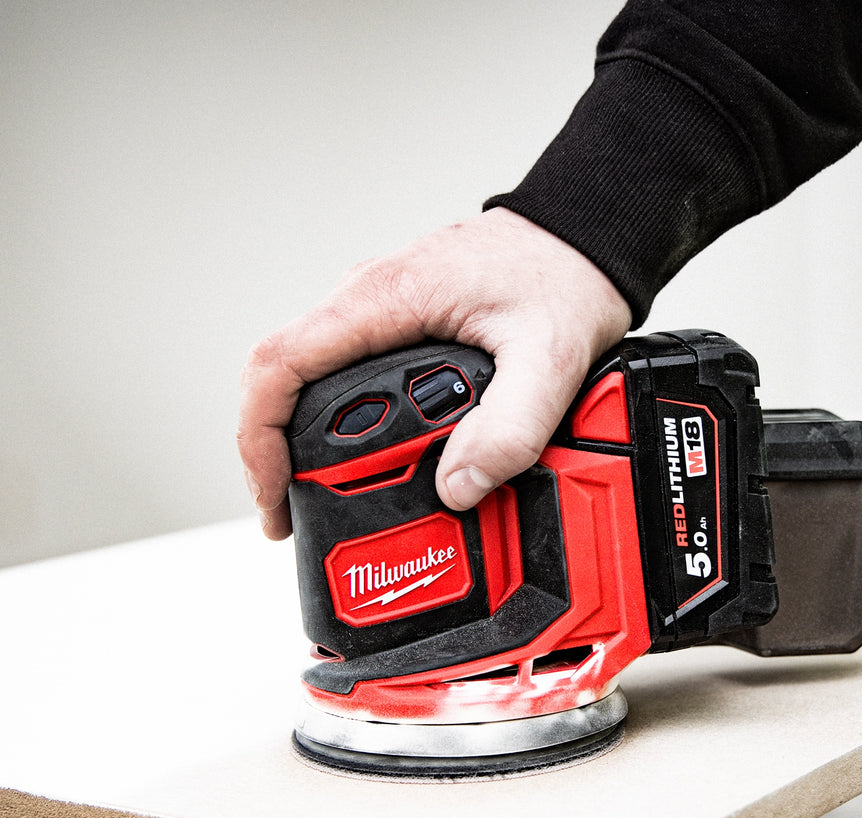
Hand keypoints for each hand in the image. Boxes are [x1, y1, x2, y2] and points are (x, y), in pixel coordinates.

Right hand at [237, 208, 631, 538]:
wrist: (583, 238)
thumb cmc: (563, 276)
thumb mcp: (549, 359)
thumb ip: (510, 427)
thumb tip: (457, 487)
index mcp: (383, 299)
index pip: (279, 365)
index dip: (258, 438)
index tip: (272, 496)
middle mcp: (368, 301)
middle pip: (284, 381)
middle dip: (275, 454)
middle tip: (294, 516)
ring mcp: (381, 312)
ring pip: (313, 380)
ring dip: (303, 442)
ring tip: (319, 500)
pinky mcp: (402, 325)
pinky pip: (349, 375)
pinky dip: (341, 424)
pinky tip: (362, 460)